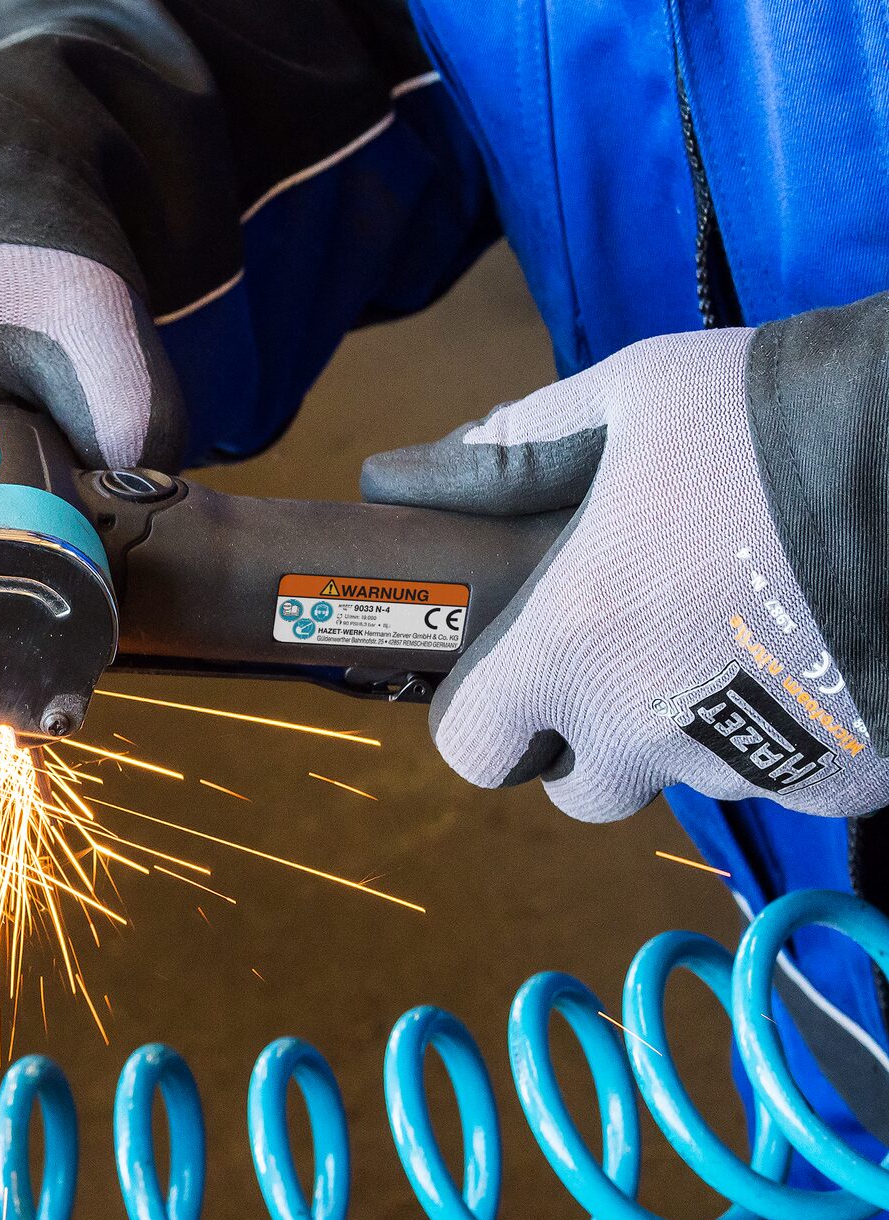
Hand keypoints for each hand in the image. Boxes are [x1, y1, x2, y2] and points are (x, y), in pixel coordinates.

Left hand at [361, 326, 888, 821]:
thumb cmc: (766, 414)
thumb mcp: (624, 402)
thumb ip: (510, 455)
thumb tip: (404, 477)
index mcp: (572, 646)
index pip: (473, 748)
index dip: (486, 718)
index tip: (511, 678)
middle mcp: (649, 727)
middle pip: (584, 787)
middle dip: (592, 740)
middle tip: (634, 656)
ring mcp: (753, 763)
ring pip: (694, 778)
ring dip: (699, 730)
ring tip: (745, 630)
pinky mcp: (848, 778)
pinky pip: (797, 779)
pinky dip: (800, 736)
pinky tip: (820, 654)